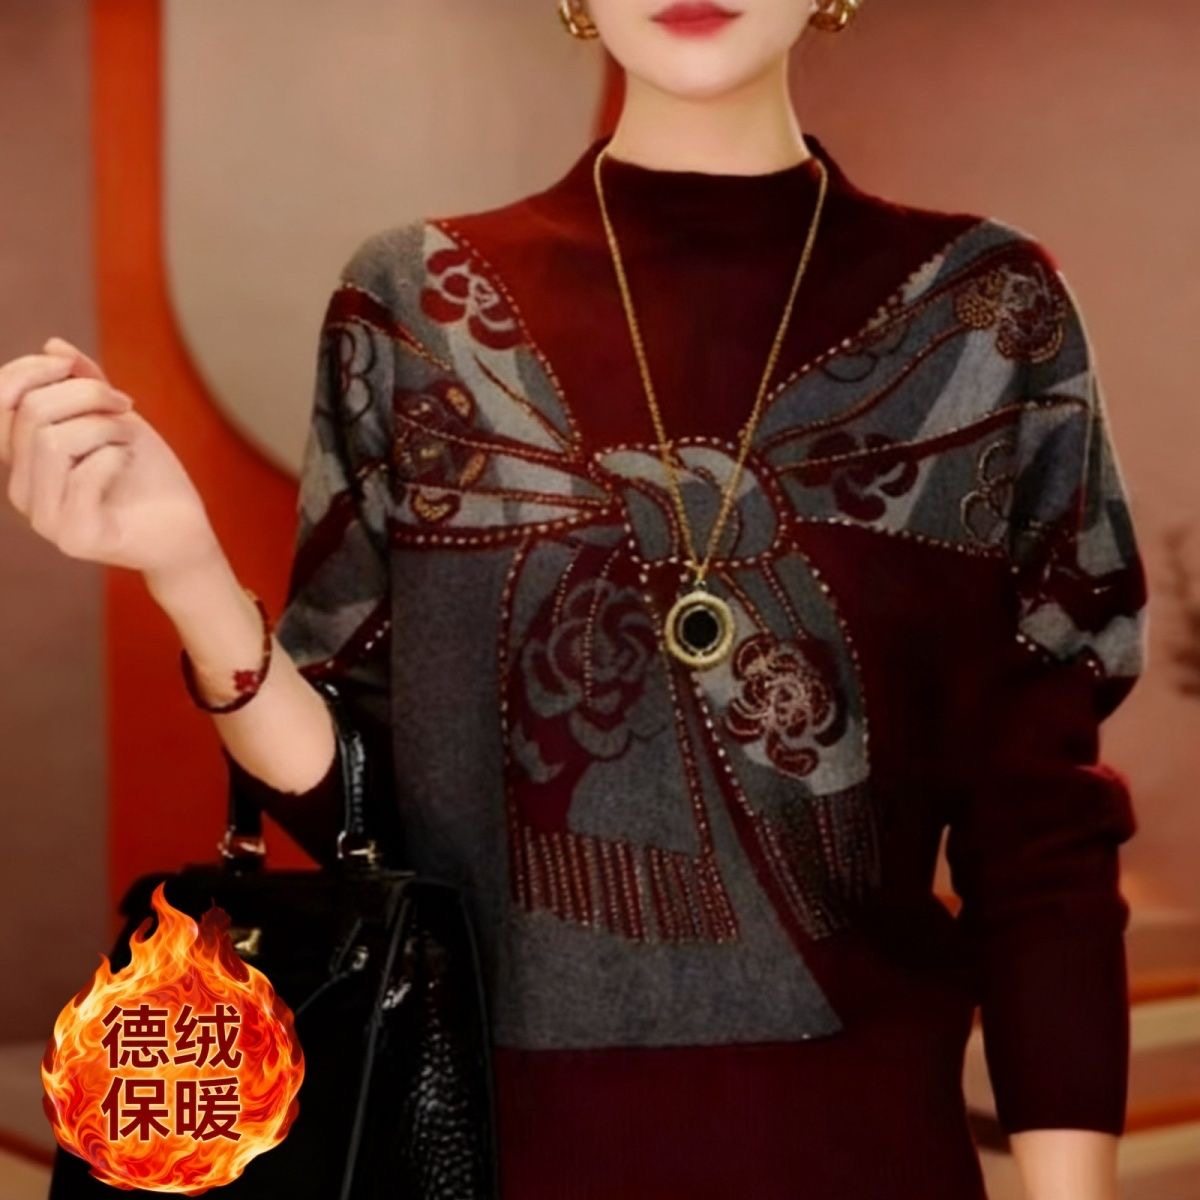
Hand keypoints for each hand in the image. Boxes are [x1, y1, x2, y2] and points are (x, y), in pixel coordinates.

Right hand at [1, 337, 222, 582]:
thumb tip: (53, 346)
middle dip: (87, 395)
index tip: (73, 366)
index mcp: (22, 460)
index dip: (28, 370)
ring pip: (52, 440)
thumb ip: (83, 384)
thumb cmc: (148, 476)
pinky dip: (114, 456)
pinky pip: (82, 476)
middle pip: (31, 413)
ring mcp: (45, 519)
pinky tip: (128, 463)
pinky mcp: (75, 537)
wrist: (185, 531)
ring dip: (104, 427)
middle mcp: (22, 490)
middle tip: (125, 406)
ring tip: (128, 439)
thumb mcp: (115, 418)